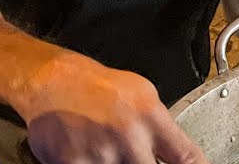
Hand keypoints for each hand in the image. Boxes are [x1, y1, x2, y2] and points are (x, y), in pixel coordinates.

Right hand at [16, 51, 205, 163]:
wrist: (51, 81)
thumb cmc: (97, 86)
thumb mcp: (142, 94)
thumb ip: (159, 127)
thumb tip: (177, 154)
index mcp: (150, 117)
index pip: (186, 156)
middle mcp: (129, 136)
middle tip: (132, 152)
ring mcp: (101, 153)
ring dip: (114, 163)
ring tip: (104, 146)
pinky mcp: (72, 163)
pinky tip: (88, 152)